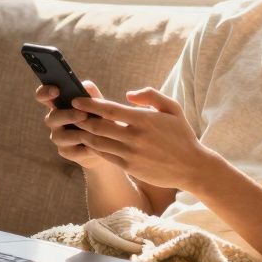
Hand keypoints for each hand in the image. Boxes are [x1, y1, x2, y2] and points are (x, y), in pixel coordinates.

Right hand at [35, 80, 116, 170]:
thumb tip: (86, 87)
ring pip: (60, 136)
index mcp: (58, 104)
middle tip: (83, 115)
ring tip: (92, 132)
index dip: (45, 92)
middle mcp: (55, 120)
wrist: (108, 143)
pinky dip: (85, 148)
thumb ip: (91, 93)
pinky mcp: (66, 152)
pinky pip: (72, 151)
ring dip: (76, 133)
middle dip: (67, 115)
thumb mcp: (98, 103)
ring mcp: (58, 137)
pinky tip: (96, 146)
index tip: (56, 90)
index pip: (43, 96)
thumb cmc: (99, 118)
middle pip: (52, 117)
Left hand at [69, 87, 216, 189]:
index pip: (109, 110)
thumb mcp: (172, 108)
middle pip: (98, 126)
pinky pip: (105, 156)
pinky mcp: (129, 167)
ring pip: (98, 142)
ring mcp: (130, 154)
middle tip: (70, 112)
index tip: (76, 99)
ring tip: (74, 126)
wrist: (191, 167)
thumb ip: (151, 96)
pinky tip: (87, 141)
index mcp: (143, 120)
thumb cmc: (181, 135)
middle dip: (81, 118)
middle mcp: (134, 137)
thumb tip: (127, 95)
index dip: (90, 104)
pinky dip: (93, 148)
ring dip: (84, 133)